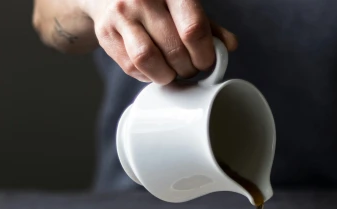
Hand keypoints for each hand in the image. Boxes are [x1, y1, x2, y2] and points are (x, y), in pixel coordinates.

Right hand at [82, 0, 237, 83]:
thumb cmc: (155, 3)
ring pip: (149, 60)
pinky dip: (147, 75)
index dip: (204, 54)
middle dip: (188, 67)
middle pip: (174, 49)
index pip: (193, 29)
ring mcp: (121, 15)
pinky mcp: (106, 34)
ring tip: (171, 72)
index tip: (206, 62)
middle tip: (189, 68)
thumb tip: (230, 46)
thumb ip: (207, 26)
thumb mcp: (183, 6)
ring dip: (166, 75)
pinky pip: (131, 67)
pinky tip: (153, 68)